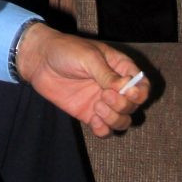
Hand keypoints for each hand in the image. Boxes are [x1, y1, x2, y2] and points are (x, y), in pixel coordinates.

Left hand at [15, 22, 149, 137]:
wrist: (39, 60)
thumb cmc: (66, 50)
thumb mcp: (89, 58)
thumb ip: (107, 75)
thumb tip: (126, 90)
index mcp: (120, 68)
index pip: (142, 85)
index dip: (140, 93)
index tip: (128, 92)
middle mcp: (114, 87)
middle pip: (134, 106)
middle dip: (123, 105)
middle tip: (105, 95)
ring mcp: (102, 102)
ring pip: (123, 121)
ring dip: (114, 119)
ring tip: (97, 106)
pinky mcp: (89, 114)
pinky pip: (105, 130)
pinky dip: (104, 130)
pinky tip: (94, 121)